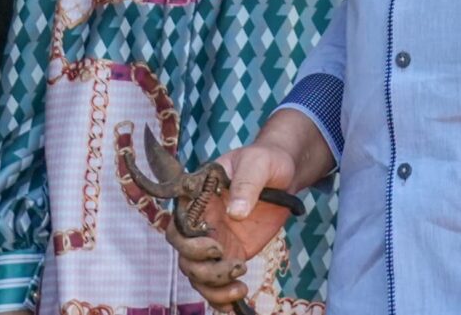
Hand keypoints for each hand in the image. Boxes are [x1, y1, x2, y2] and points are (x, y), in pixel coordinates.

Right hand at [163, 141, 297, 307]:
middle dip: (202, 268)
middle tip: (234, 264)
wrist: (283, 173)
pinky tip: (235, 305)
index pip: (178, 226)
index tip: (215, 246)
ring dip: (213, 288)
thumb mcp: (258, 164)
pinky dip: (221, 297)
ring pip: (197, 274)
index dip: (189, 242)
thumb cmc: (266, 161)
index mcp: (197, 199)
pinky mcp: (230, 255)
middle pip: (184, 256)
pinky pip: (217, 281)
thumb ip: (246, 183)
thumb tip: (236, 212)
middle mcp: (200, 224)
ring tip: (240, 288)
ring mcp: (213, 242)